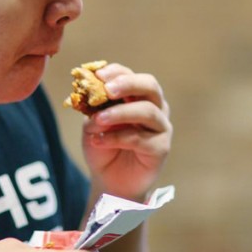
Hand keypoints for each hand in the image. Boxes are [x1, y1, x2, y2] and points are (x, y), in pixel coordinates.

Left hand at [81, 62, 171, 200]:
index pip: (130, 75)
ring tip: (98, 119)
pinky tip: (98, 141)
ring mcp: (161, 127)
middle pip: (150, 86)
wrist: (109, 179)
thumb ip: (94, 108)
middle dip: (128, 84)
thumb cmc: (103, 145)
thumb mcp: (93, 122)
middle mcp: (155, 107)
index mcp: (137, 96)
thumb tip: (89, 93)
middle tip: (107, 89)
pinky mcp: (161, 148)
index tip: (97, 75)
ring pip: (148, 111)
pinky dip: (116, 138)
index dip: (116, 72)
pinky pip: (140, 138)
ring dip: (120, 113)